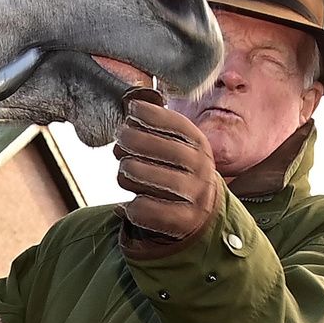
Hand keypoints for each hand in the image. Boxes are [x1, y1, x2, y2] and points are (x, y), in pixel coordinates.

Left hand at [112, 87, 218, 252]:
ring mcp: (194, 196)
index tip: (132, 108)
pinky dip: (132, 205)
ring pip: (148, 176)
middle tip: (120, 138)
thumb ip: (159, 127)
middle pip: (163, 149)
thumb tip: (133, 101)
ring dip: (128, 170)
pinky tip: (130, 203)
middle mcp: (201, 169)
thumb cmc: (179, 171)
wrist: (204, 214)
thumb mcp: (178, 146)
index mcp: (200, 146)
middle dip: (135, 139)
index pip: (178, 125)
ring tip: (125, 169)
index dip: (153, 115)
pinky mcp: (182, 221)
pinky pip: (145, 209)